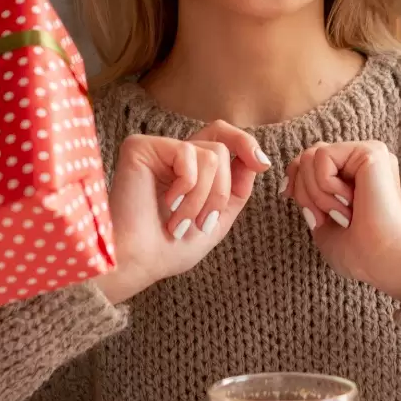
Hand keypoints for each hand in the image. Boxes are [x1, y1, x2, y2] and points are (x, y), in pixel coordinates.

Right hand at [97, 121, 269, 304]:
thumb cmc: (167, 250)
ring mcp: (156, 149)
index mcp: (188, 169)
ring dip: (205, 198)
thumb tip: (256, 159)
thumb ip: (236, 190)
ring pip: (212, 154)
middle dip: (226, 184)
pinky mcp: (140, 147)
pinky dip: (188, 187)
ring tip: (180, 223)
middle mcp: (172, 155)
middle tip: (210, 219)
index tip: (262, 164)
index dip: (246, 144)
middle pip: (221, 136)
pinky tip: (167, 204)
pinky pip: (188, 153)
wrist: (138, 263)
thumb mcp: (216, 221)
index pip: (222, 137)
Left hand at [285, 141, 400, 303]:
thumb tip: (291, 175)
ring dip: (317, 194)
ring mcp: (369, 152)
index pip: (311, 159)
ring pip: (311, 155)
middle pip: (307, 155)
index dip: (294, 178)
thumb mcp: (321, 217)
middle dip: (304, 192)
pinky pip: (323, 156)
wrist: (381, 260)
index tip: (295, 202)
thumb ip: (308, 192)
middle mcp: (363, 159)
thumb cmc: (357, 251)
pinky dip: (326, 186)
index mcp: (355, 174)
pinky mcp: (371, 152)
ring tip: (342, 214)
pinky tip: (351, 203)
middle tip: (325, 219)